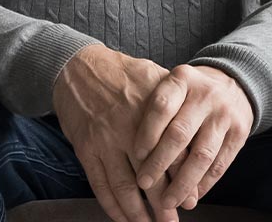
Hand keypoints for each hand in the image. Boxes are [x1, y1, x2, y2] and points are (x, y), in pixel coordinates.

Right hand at [52, 44, 196, 221]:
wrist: (75, 65)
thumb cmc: (119, 72)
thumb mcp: (152, 75)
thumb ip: (175, 102)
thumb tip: (196, 133)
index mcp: (151, 112)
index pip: (174, 154)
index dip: (184, 181)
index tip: (192, 200)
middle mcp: (129, 129)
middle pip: (152, 176)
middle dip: (164, 204)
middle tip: (173, 221)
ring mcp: (105, 140)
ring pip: (124, 186)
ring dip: (138, 212)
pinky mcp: (86, 148)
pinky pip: (99, 183)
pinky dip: (111, 205)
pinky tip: (122, 218)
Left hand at [129, 63, 254, 211]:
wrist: (234, 84)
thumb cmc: (189, 91)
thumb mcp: (172, 86)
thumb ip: (154, 108)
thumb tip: (133, 150)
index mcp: (182, 79)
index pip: (161, 107)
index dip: (147, 132)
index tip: (136, 155)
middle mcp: (205, 95)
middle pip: (180, 134)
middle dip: (160, 163)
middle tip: (144, 183)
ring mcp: (225, 115)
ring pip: (202, 156)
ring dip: (183, 183)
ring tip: (168, 201)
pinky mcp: (241, 134)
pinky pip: (220, 165)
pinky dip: (204, 184)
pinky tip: (191, 195)